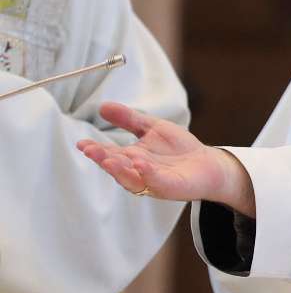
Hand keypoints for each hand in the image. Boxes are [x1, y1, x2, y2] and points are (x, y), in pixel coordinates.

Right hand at [76, 102, 256, 215]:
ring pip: (131, 179)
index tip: (81, 143)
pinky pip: (156, 181)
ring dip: (118, 170)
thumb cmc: (178, 148)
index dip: (95, 150)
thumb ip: (129, 119)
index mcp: (131, 158)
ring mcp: (153, 181)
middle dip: (102, 159)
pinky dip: (147, 173)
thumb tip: (102, 106)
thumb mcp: (152, 128)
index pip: (109, 154)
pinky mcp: (170, 187)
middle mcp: (138, 172)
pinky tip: (140, 162)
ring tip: (107, 159)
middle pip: (116, 167)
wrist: (208, 164)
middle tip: (89, 150)